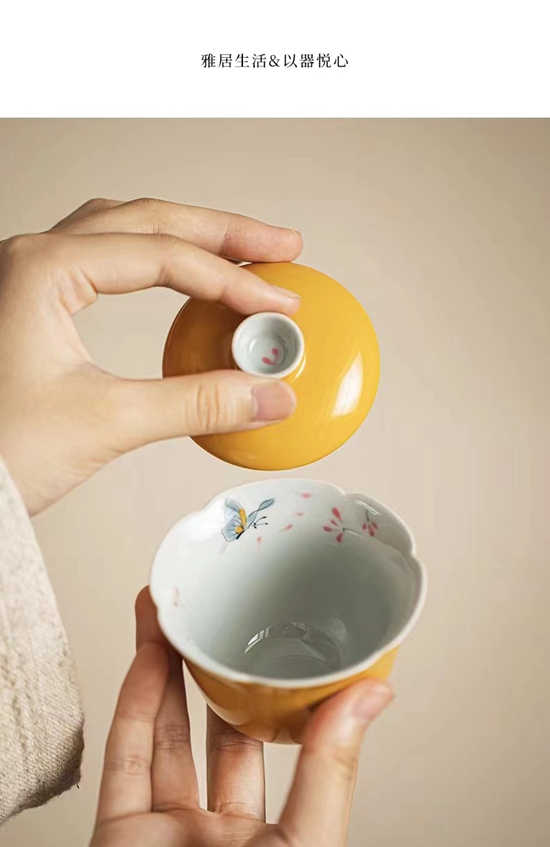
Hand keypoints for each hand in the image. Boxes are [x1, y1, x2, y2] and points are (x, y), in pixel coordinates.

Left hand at [0, 198, 301, 514]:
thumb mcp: (104, 423)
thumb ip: (196, 404)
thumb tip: (268, 395)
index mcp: (43, 270)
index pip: (163, 256)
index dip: (232, 281)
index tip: (278, 307)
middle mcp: (34, 259)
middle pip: (148, 220)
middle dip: (222, 232)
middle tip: (280, 246)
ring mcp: (32, 278)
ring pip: (125, 231)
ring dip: (189, 236)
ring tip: (242, 249)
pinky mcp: (36, 304)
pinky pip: (108, 260)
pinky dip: (157, 261)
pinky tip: (182, 275)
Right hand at [90, 588, 393, 846]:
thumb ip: (330, 772)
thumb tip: (372, 698)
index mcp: (274, 844)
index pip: (280, 754)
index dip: (280, 696)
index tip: (286, 643)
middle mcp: (219, 836)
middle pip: (216, 735)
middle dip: (215, 673)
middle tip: (220, 617)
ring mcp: (166, 834)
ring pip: (165, 734)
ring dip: (167, 668)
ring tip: (178, 614)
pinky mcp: (118, 838)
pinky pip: (125, 757)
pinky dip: (135, 701)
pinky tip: (151, 656)